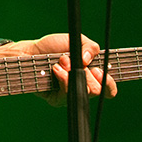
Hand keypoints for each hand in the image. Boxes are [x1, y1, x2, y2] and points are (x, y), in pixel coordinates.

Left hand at [0, 33, 117, 106]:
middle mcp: (83, 87)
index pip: (109, 88)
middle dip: (87, 74)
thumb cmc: (53, 47)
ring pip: (83, 93)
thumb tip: (88, 60)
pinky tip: (56, 69)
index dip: (109, 83)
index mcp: (92, 75)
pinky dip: (63, 79)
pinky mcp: (57, 100)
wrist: (32, 51)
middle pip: (97, 91)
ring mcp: (70, 95)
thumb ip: (90, 48)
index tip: (98, 70)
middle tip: (78, 63)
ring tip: (62, 61)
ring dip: (74, 74)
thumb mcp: (76, 41)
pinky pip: (67, 95)